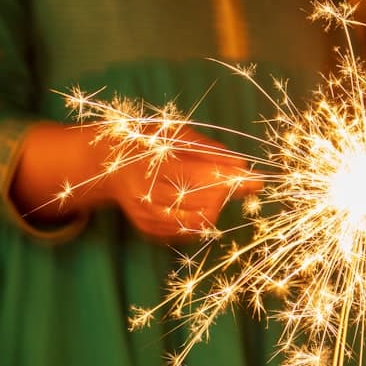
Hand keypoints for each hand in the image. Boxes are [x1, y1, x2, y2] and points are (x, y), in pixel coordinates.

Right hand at [100, 129, 260, 240]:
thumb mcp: (175, 134)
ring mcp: (147, 217)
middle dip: (226, 194)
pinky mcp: (149, 229)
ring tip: (216, 189)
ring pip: (198, 224)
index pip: (199, 178)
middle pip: (202, 205)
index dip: (231, 180)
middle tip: (238, 181)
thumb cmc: (148, 143)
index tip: (257, 180)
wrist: (108, 164)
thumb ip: (208, 150)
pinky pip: (187, 231)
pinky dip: (201, 217)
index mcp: (153, 166)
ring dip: (216, 207)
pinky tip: (197, 200)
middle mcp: (147, 195)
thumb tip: (242, 165)